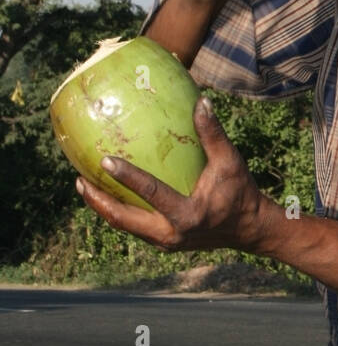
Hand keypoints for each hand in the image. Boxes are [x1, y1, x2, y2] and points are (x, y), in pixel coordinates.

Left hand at [75, 97, 277, 253]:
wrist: (249, 229)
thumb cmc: (240, 192)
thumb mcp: (230, 162)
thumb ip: (213, 135)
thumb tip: (201, 102)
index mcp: (188, 215)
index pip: (152, 194)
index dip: (127, 177)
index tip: (105, 160)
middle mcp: (172, 233)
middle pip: (124, 220)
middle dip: (98, 201)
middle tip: (80, 180)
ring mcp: (165, 242)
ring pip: (124, 226)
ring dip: (103, 207)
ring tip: (84, 186)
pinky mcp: (164, 243)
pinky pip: (133, 227)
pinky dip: (118, 212)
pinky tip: (107, 194)